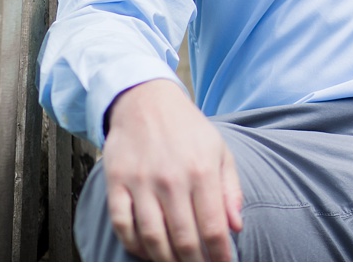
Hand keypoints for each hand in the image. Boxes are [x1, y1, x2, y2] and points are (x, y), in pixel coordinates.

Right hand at [103, 79, 243, 260]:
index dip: (220, 255)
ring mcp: (141, 183)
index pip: (213, 228)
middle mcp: (171, 179)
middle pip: (184, 240)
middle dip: (195, 263)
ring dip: (166, 261)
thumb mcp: (220, 151)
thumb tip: (236, 227)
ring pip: (152, 239)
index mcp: (201, 171)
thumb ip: (230, 190)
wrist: (146, 101)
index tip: (223, 265)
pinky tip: (147, 252)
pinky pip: (123, 226)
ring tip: (177, 264)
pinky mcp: (116, 183)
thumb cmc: (187, 129)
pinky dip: (134, 246)